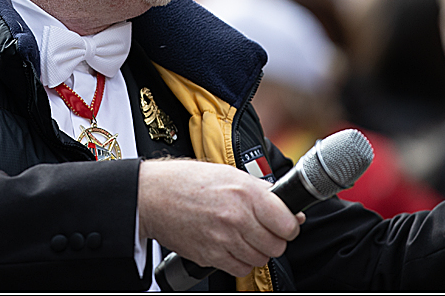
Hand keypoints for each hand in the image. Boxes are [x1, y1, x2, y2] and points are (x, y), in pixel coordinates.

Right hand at [138, 159, 303, 276]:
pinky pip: (240, 269)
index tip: (285, 223)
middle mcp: (236, 218)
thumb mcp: (230, 174)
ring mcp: (223, 240)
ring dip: (258, 250)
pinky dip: (241, 261)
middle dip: (274, 239)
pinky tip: (232, 245)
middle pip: (277, 245)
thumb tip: (291, 210)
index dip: (290, 225)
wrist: (153, 196)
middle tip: (264, 229)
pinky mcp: (210, 256)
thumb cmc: (188, 181)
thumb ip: (263, 193)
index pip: (287, 223)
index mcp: (245, 193)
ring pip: (260, 259)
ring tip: (245, 236)